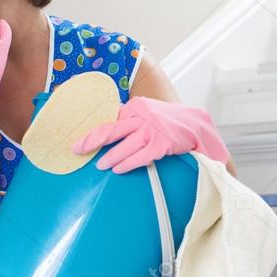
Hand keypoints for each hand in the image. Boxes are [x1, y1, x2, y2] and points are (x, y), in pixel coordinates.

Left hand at [71, 96, 229, 173]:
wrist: (200, 124)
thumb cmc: (172, 122)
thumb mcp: (150, 114)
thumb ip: (132, 121)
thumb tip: (111, 135)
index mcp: (137, 106)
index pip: (110, 118)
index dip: (94, 130)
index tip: (79, 140)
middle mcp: (142, 116)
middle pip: (111, 129)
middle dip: (91, 140)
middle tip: (77, 150)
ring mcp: (152, 129)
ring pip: (124, 145)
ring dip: (110, 157)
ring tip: (100, 166)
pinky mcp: (162, 143)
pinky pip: (140, 156)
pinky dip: (127, 163)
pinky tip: (118, 170)